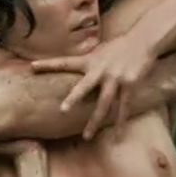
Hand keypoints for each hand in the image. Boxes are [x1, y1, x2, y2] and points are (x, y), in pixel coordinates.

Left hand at [30, 32, 155, 139]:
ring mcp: (116, 78)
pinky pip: (124, 107)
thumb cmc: (118, 46)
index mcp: (89, 61)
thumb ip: (87, 62)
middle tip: (62, 110)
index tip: (32, 67)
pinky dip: (121, 122)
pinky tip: (118, 136)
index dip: (48, 64)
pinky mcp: (131, 85)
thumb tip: (73, 68)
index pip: (65, 62)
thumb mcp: (98, 51)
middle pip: (85, 86)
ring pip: (104, 103)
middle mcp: (101, 70)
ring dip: (95, 121)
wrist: (143, 40)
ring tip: (86, 136)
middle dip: (74, 98)